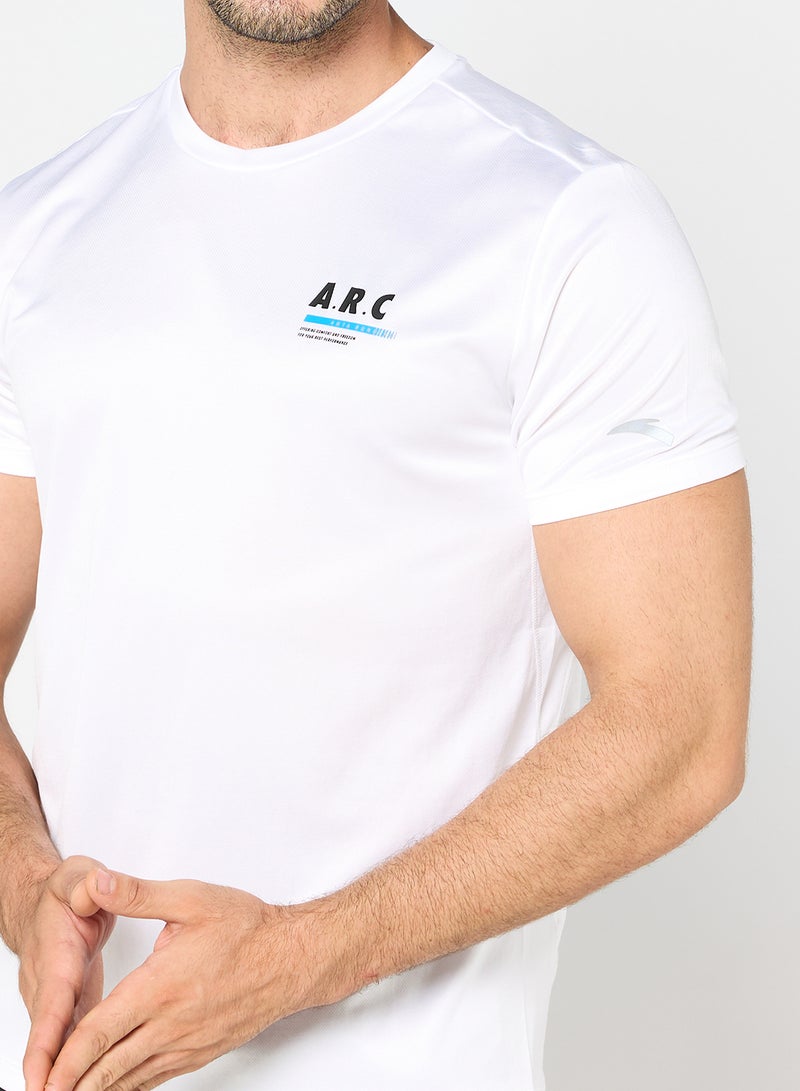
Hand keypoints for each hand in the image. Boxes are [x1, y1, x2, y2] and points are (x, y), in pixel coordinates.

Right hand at [18, 856, 115, 1090]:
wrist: (47, 903)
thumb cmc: (64, 893)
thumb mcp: (77, 876)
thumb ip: (85, 883)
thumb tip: (93, 887)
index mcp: (57, 958)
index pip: (51, 1006)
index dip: (47, 1046)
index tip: (44, 1082)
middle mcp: (50, 987)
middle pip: (49, 1041)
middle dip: (51, 1079)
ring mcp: (56, 1001)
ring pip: (58, 1046)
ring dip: (66, 1078)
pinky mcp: (69, 1007)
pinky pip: (71, 1040)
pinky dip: (78, 1066)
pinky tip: (97, 1087)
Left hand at [42, 867, 337, 1090]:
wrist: (293, 957)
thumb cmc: (247, 927)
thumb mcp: (191, 898)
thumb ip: (139, 894)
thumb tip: (99, 884)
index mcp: (161, 987)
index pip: (99, 1033)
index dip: (66, 1058)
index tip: (43, 1073)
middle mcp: (171, 1024)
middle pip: (108, 1067)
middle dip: (72, 1084)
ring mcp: (188, 1044)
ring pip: (131, 1079)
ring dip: (98, 1090)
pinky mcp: (202, 1051)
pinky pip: (156, 1078)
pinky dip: (129, 1087)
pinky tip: (115, 1088)